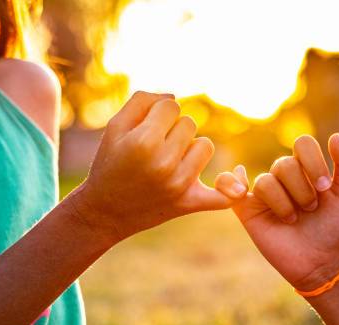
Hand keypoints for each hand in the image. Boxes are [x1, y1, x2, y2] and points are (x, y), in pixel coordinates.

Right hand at [67, 91, 246, 242]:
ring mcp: (179, 185)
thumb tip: (174, 97)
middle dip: (173, 130)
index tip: (147, 128)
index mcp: (143, 142)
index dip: (159, 114)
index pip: (172, 107)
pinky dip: (231, 191)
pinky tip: (233, 185)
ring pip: (205, 145)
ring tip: (171, 160)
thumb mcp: (115, 127)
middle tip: (156, 147)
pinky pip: (224, 196)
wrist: (105, 212)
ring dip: (191, 148)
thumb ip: (142, 102)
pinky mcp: (190, 203)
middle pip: (189, 124)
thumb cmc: (109, 164)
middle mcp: (163, 164)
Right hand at [215, 133, 338, 291]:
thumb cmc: (333, 227)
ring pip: (264, 181)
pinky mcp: (246, 208)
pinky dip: (228, 183)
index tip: (325, 187)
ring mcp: (263, 192)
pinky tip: (241, 192)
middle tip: (311, 209)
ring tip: (292, 219)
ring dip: (283, 203)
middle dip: (301, 189)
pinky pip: (227, 184)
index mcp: (305, 167)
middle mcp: (282, 176)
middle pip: (283, 164)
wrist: (319, 260)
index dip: (313, 163)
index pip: (303, 144)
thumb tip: (335, 136)